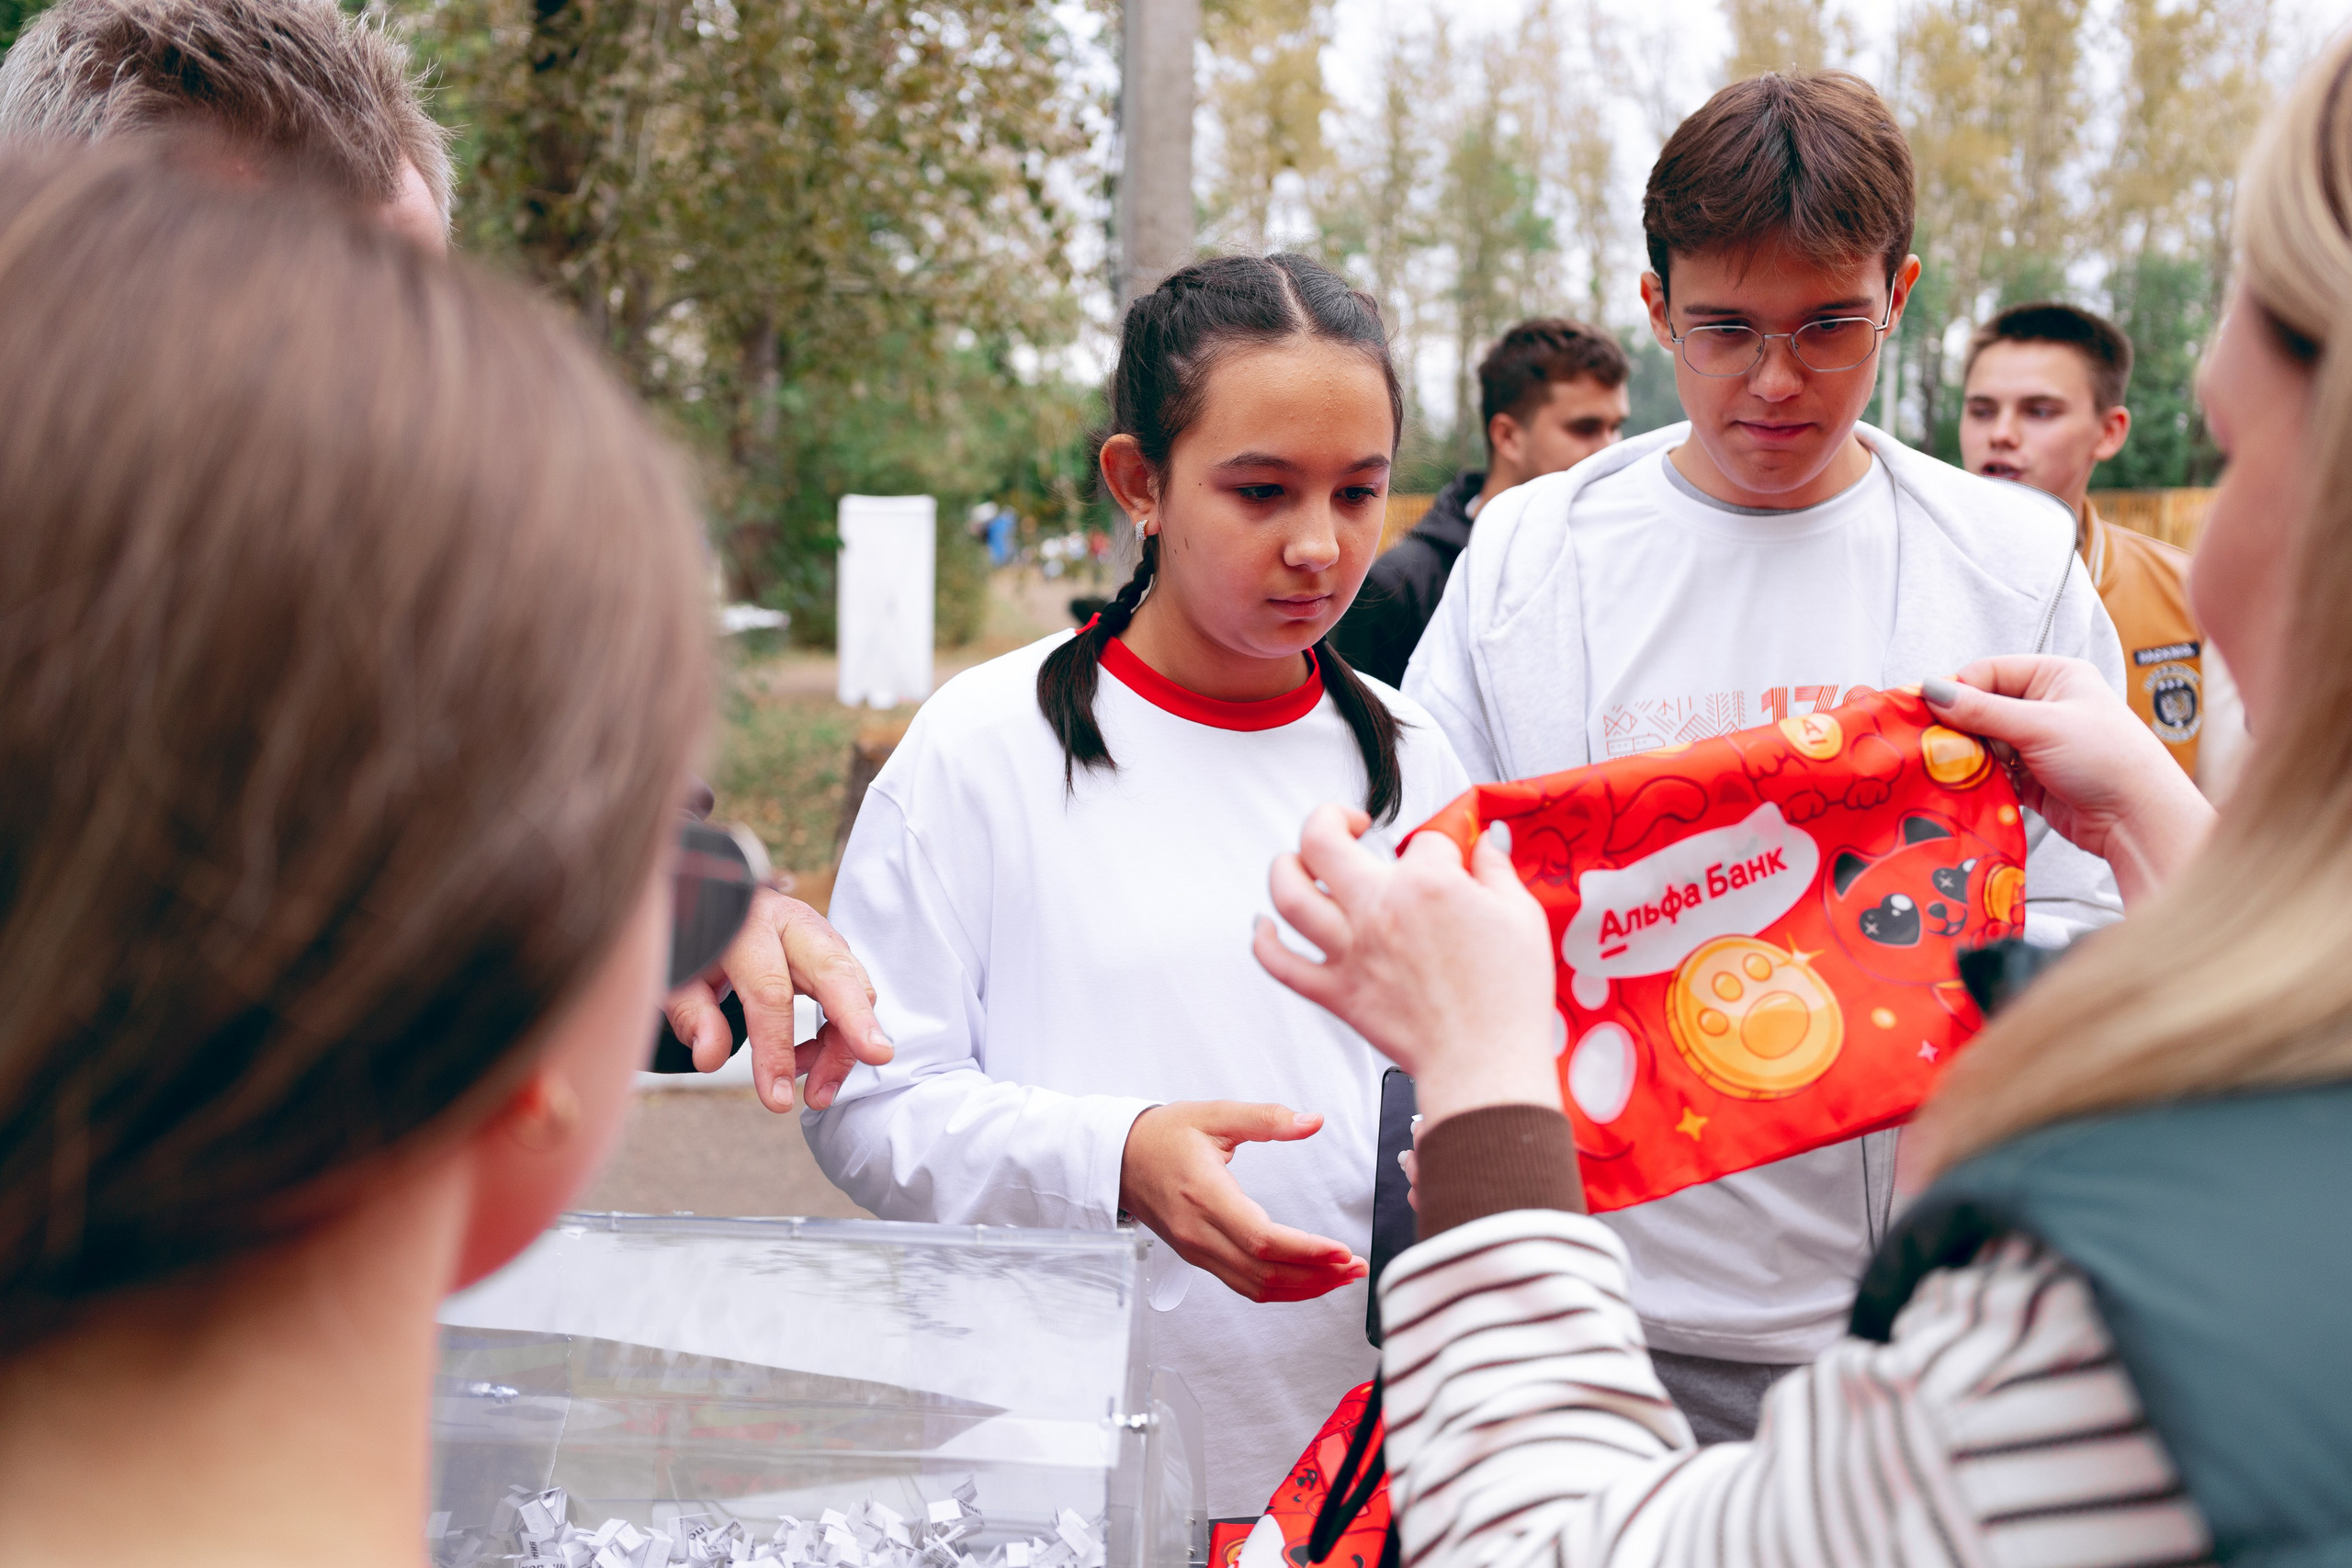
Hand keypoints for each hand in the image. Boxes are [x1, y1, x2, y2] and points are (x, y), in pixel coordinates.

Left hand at [662, 887, 893, 1110]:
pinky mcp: (833, 951)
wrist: (712, 906)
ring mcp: (819, 934)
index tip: (778, 1099)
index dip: (776, 1049)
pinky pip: (850, 994)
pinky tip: (811, 1062)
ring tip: (818, 1093)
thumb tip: (711, 1057)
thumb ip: (692, 1014)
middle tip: (876, 1056)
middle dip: (857, 1018)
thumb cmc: (698, 943)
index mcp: (748, 925)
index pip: (771, 992)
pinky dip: (840, 1034)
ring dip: (845, 1045)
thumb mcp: (680, 976)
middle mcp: (792, 923)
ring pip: (853, 986)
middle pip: (835, 972)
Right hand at [1118, 1101, 1368, 1302]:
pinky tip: (1307, 1279)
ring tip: (1341, 1275)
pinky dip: (1280, 1289)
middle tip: (1355, 1266)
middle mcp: (1199, 1232)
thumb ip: (1266, 1118)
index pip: (1262, 1240)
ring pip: (1256, 1287)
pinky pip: (1244, 1284)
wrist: (1119, 1157)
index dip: (1306, 1251)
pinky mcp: (1198, 1256)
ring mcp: (1197, 1250)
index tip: (1341, 1251)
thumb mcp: (1215, 1114)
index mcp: (1205, 1195)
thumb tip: (1311, 1121)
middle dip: (1317, 1275)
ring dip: (1303, 1287)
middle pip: (1265, 1273)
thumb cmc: (1162, 1135)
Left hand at [1252, 803, 1557, 1125]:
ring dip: (1286, 866)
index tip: (1452, 861)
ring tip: (1301, 861)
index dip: (1443, 847)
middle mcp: (1377, 911)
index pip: (1425, 840)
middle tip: (1351, 822)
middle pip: (1322, 840)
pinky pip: (1280, 964)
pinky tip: (1266, 925)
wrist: (1485, 1064)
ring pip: (1288, 894)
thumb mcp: (1522, 918)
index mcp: (1426, 885)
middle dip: (1332, 816)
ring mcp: (1350, 952)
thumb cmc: (1507, 999)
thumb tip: (1483, 845)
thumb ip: (1496, 871)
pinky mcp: (1336, 993)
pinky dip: (1264, 940)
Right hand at [1922, 660, 2214, 905]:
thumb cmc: (2107, 759)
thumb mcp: (2041, 726)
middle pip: (1981, 708)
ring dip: (1969, 756)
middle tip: (1937, 745)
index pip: (1988, 672)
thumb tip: (1930, 690)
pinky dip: (1979, 779)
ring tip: (1954, 768)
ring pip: (1983, 742)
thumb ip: (1983, 710)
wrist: (2137, 820)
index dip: (1958, 690)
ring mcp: (2037, 742)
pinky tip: (1969, 786)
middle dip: (1961, 728)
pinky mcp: (2031, 776)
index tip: (1927, 712)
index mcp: (2055, 676)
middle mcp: (2045, 705)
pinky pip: (1991, 771)